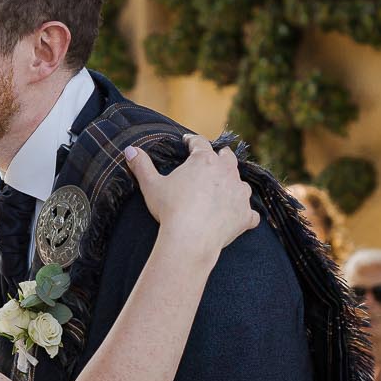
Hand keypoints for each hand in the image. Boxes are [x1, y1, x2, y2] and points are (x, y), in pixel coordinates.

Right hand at [124, 135, 257, 256]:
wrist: (190, 238)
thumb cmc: (170, 209)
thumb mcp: (151, 185)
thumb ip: (141, 165)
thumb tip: (130, 150)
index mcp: (204, 160)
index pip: (199, 143)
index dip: (192, 141)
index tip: (188, 142)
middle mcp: (226, 172)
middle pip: (227, 157)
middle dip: (221, 156)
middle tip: (214, 159)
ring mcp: (239, 194)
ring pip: (241, 183)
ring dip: (234, 185)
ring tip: (227, 189)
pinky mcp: (245, 215)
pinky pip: (251, 214)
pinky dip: (246, 215)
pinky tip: (243, 218)